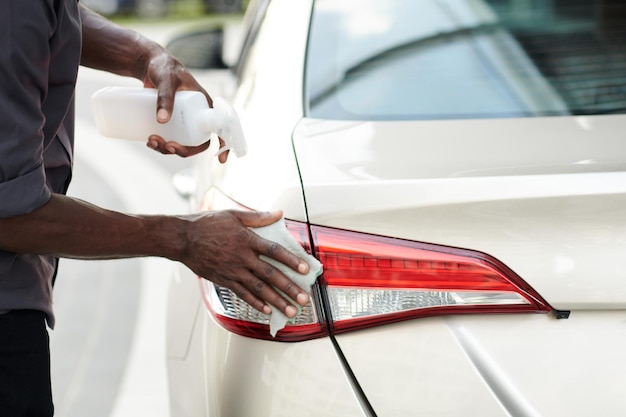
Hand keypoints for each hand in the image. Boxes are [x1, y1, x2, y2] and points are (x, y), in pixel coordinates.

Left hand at [141, 52, 229, 160]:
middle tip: (165, 146)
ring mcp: (184, 120)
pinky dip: (161, 145)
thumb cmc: (164, 68)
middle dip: (182, 150)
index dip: (224, 146)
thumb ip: (165, 97)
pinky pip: (170, 139)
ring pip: (181, 143)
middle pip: (197, 143)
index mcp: (205, 106)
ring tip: (151, 141)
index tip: (220, 160)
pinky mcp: (171, 122)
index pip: (220, 129)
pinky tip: (150, 142)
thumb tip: (163, 121)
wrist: (149, 65)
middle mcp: (197, 116)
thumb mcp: (167, 80)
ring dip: (167, 150)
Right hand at [179, 210, 309, 317]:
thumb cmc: (207, 224)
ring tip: (290, 310)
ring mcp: (233, 271)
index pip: (274, 251)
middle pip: (270, 274)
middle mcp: (242, 257)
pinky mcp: (224, 280)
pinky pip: (243, 294)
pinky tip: (267, 311)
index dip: (291, 260)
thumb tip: (279, 213)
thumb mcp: (233, 215)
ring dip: (277, 301)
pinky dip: (255, 303)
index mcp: (247, 240)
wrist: (182, 239)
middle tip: (304, 299)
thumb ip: (258, 217)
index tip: (305, 269)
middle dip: (289, 288)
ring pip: (259, 289)